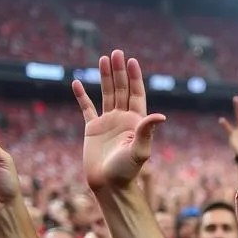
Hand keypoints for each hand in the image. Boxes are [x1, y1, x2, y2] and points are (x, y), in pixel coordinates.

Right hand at [74, 50, 166, 191]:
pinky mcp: (93, 129)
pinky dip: (82, 96)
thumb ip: (147, 131)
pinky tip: (77, 82)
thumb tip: (161, 115)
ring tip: (103, 58)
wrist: (109, 185)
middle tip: (116, 52)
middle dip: (119, 71)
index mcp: (137, 122)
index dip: (135, 77)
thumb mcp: (140, 150)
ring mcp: (108, 123)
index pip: (137, 94)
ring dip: (105, 77)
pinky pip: (87, 109)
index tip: (131, 60)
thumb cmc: (127, 171)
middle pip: (122, 90)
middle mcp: (123, 119)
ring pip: (107, 95)